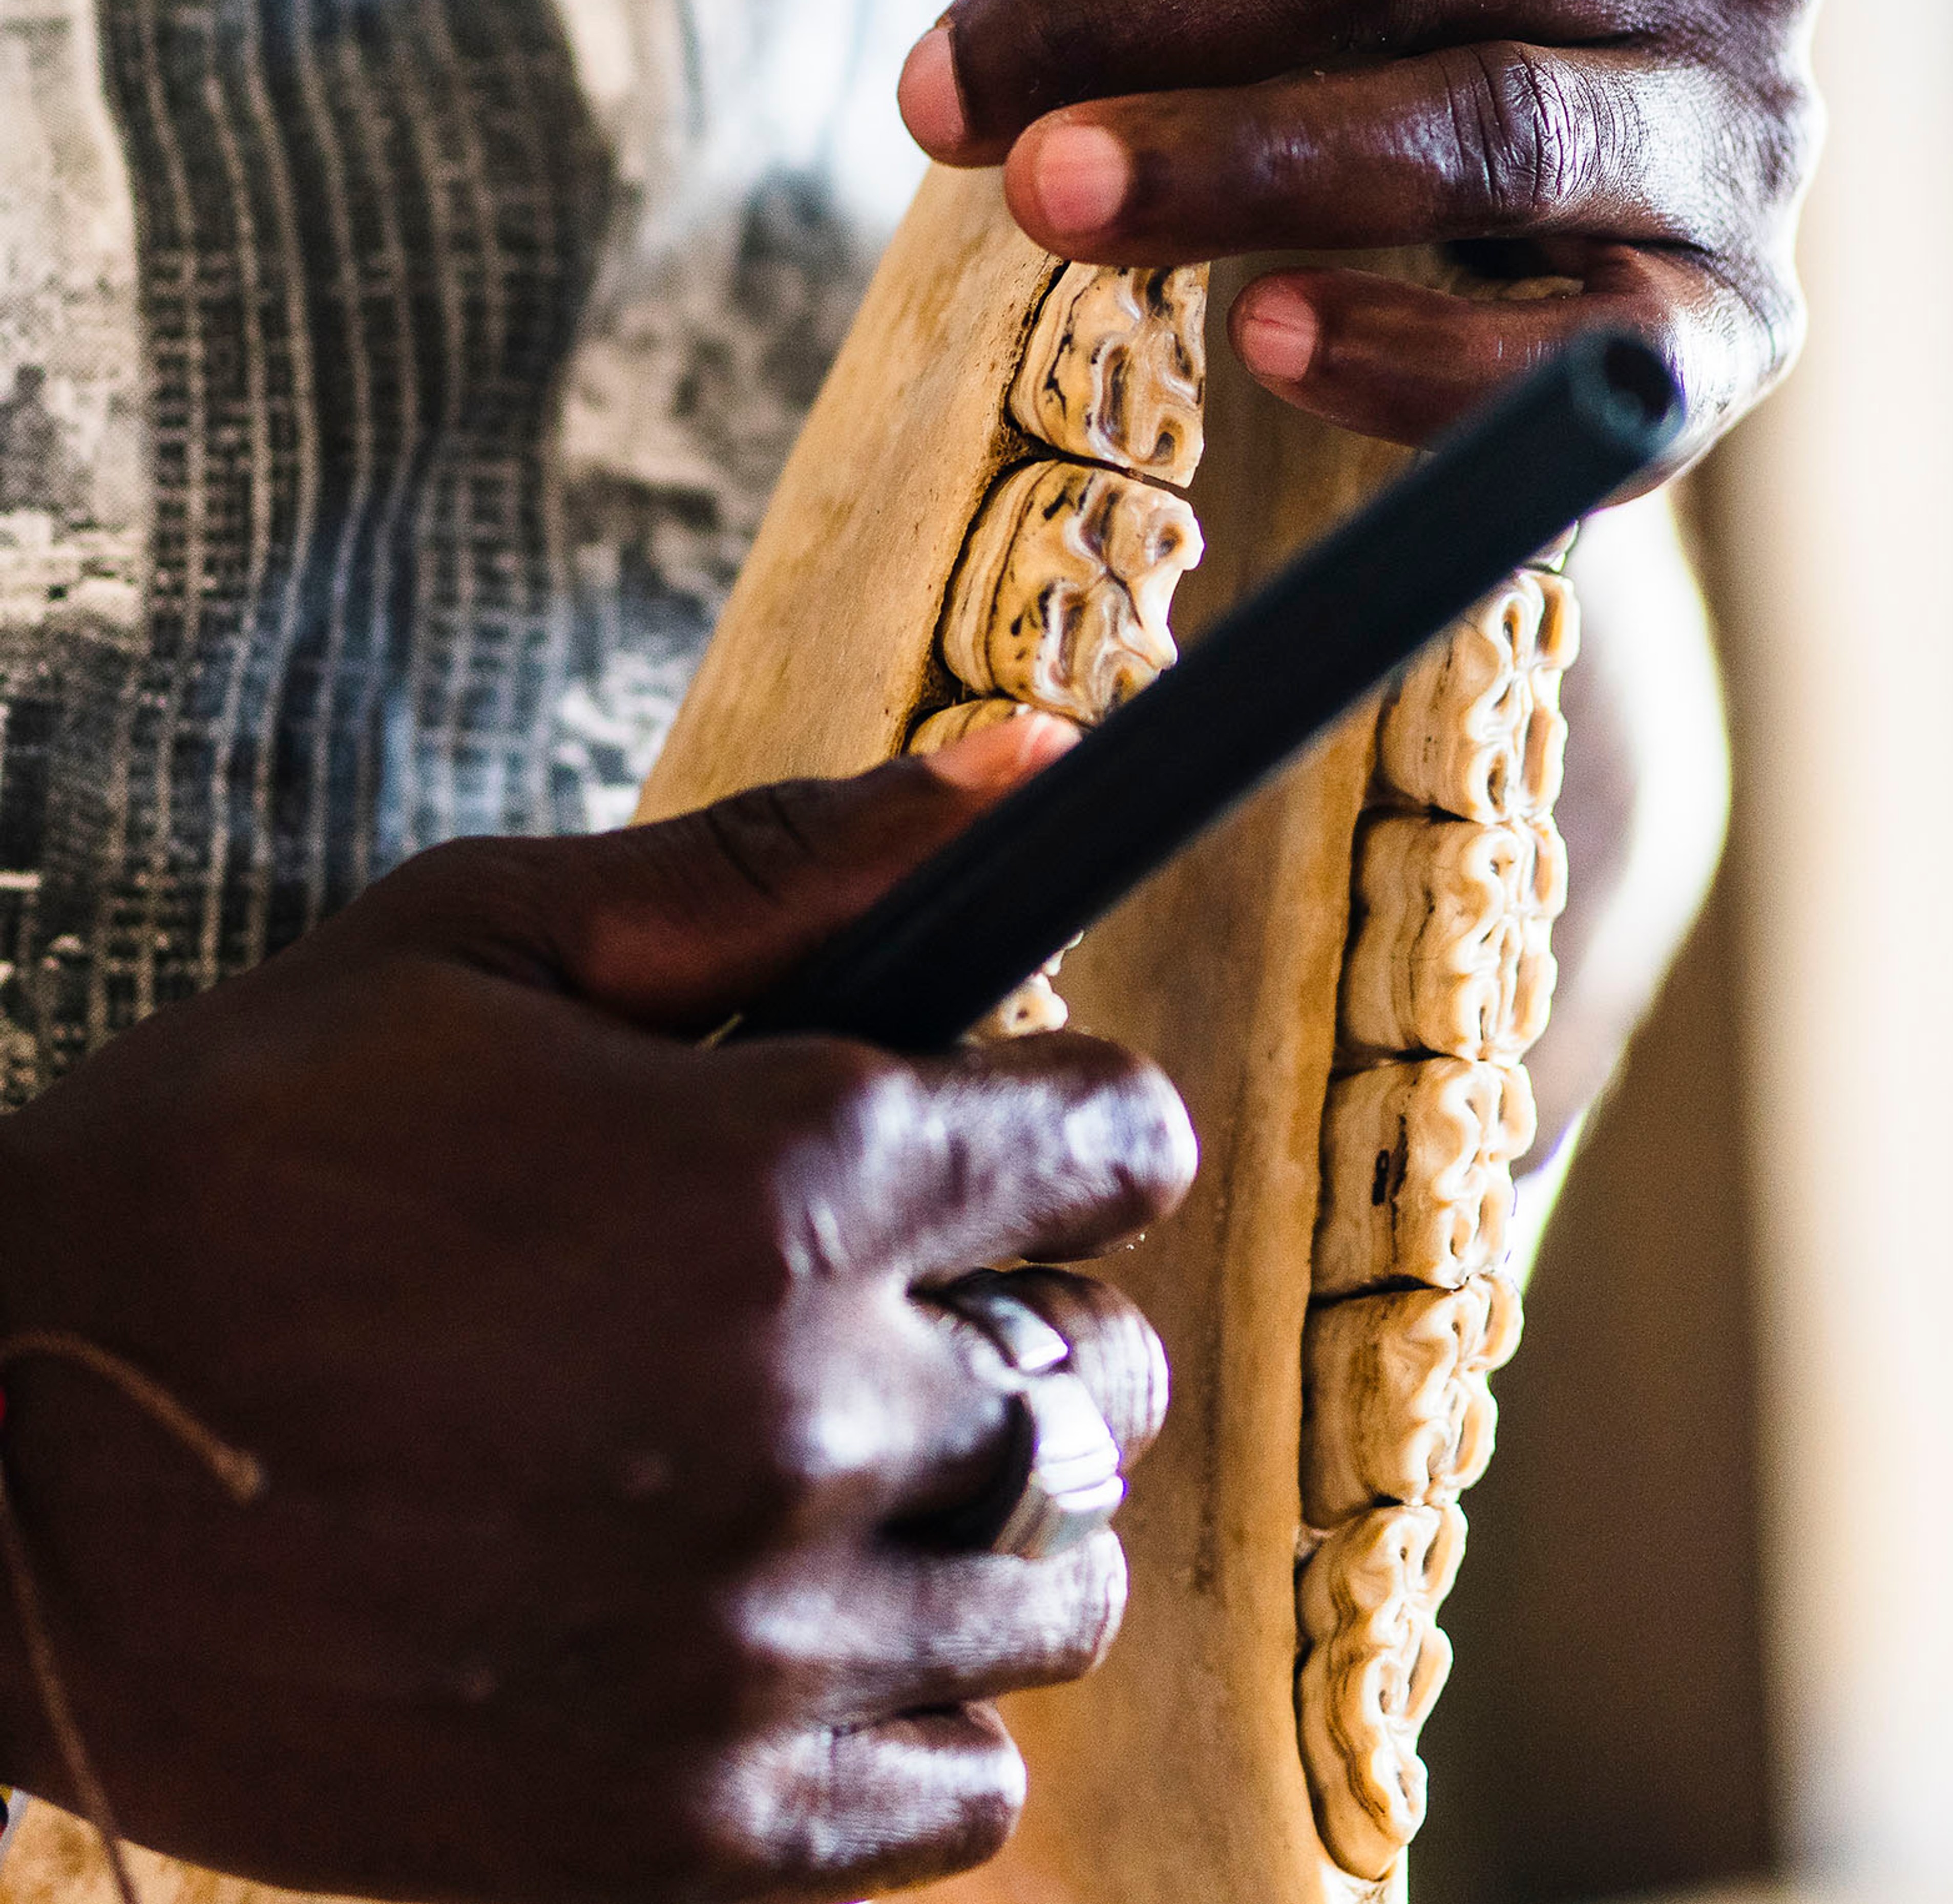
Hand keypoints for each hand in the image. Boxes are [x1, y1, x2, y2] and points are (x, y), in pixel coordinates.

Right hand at [0, 720, 1193, 1903]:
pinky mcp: (672, 1831)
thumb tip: (1028, 753)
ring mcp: (748, 1649)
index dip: (1073, 1112)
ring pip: (1063, 1586)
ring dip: (1002, 1503)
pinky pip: (961, 1789)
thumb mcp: (490, 938)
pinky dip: (928, 1700)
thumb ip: (786, 863)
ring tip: (857, 1451)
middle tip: (905, 1291)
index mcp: (787, 1179)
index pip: (1121, 1141)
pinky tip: (809, 1616)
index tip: (1003, 1126)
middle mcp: (806, 1420)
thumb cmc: (234, 1157)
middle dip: (1042, 1305)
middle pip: (1110, 1373)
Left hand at [886, 0, 1823, 467]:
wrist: (1531, 248)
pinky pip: (1584, 347)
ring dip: (1235, 163)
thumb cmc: (1371, 3)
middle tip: (940, 98)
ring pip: (1481, 122)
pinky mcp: (1734, 322)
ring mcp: (1748, 125)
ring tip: (1044, 207)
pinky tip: (1258, 335)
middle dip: (1135, 10)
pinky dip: (1412, 347)